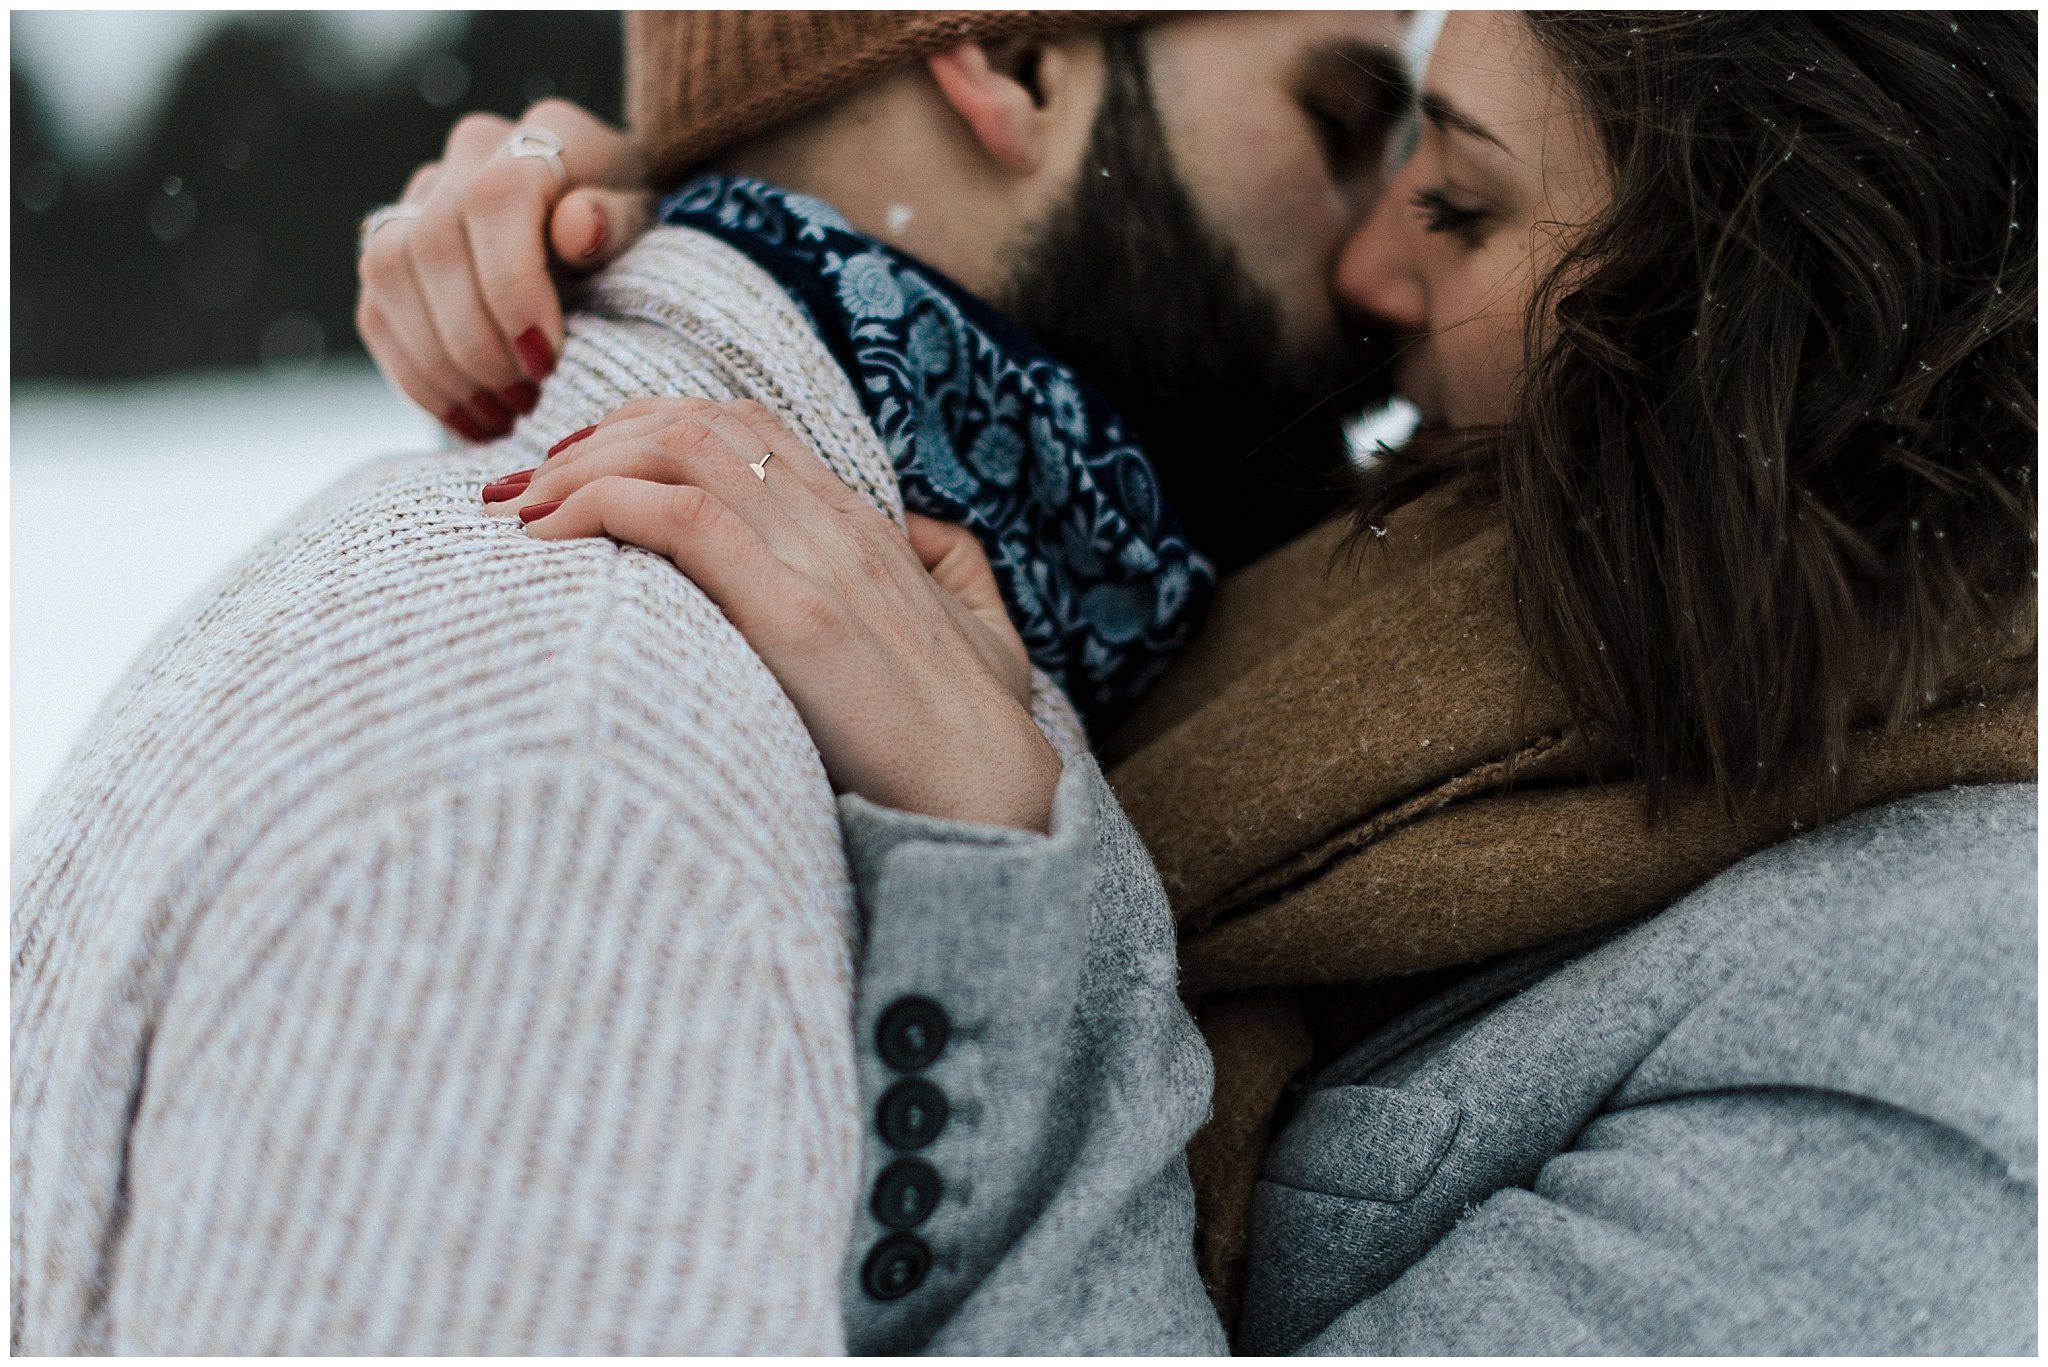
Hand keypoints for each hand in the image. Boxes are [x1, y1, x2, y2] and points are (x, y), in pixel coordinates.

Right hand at [355, 99, 655, 443]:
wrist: (609, 229)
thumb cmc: (635, 234)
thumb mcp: (650, 226)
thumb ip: (618, 221)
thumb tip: (575, 228)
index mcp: (543, 135)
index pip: (495, 198)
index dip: (510, 286)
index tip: (546, 360)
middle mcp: (469, 153)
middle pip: (432, 244)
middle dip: (477, 341)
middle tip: (528, 400)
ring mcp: (420, 197)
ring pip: (389, 275)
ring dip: (442, 364)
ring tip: (504, 416)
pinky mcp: (391, 248)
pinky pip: (376, 312)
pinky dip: (418, 378)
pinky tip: (469, 418)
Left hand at [488, 398, 1062, 831]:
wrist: (993, 801)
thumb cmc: (976, 729)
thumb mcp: (985, 629)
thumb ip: (953, 566)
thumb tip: (924, 530)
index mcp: (865, 526)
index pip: (747, 425)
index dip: (653, 424)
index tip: (585, 465)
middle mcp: (838, 525)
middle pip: (700, 421)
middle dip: (597, 439)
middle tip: (525, 489)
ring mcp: (819, 563)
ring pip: (683, 448)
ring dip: (584, 467)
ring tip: (522, 511)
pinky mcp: (798, 617)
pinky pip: (684, 516)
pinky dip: (602, 508)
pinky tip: (551, 539)